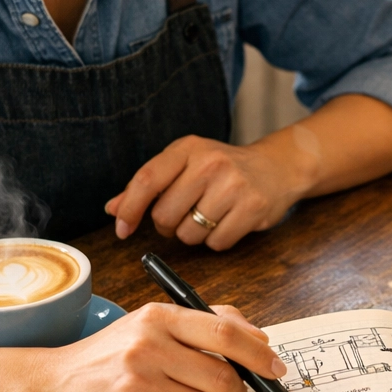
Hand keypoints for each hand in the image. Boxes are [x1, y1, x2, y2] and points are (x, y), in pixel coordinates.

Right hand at [30, 302, 285, 391]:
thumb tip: (261, 339)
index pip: (224, 334)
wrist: (53, 384)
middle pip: (223, 378)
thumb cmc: (113, 353)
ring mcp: (137, 385)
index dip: (258, 354)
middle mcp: (147, 347)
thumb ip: (208, 323)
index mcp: (159, 317)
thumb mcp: (154, 323)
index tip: (276, 369)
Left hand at [105, 134, 314, 250]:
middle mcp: (210, 163)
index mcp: (188, 148)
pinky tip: (228, 222)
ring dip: (194, 234)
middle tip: (185, 213)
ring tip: (210, 216)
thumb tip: (113, 208)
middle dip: (168, 224)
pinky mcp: (253, 208)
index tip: (122, 229)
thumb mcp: (186, 163)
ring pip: (189, 234)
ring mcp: (234, 186)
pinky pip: (216, 243)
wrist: (277, 167)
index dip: (130, 209)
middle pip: (165, 215)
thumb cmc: (225, 168)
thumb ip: (150, 185)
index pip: (147, 180)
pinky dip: (217, 240)